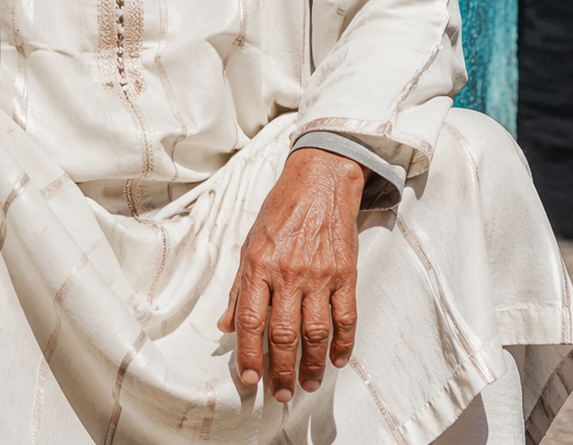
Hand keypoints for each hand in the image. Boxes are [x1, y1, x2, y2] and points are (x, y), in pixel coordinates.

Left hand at [218, 149, 367, 402]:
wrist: (321, 179)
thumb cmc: (283, 209)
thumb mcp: (251, 242)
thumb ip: (240, 287)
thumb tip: (226, 325)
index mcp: (260, 265)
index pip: (251, 322)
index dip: (249, 355)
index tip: (250, 379)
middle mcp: (288, 272)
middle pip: (283, 335)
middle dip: (280, 371)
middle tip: (280, 393)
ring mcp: (319, 274)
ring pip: (315, 333)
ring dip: (311, 365)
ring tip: (307, 384)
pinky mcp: (345, 273)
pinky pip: (346, 317)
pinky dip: (343, 344)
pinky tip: (336, 360)